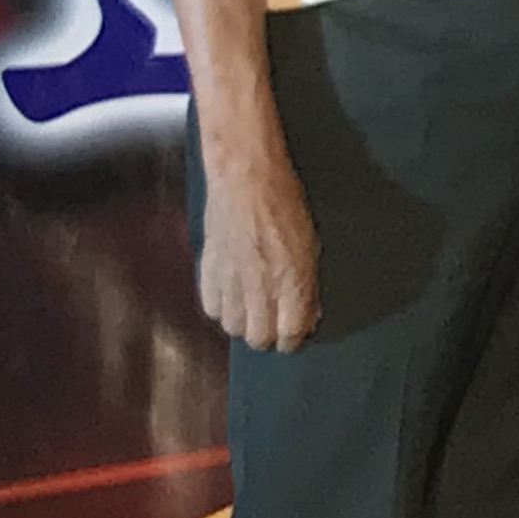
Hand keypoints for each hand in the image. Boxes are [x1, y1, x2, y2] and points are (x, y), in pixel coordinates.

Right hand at [196, 148, 319, 351]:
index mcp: (293, 280)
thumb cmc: (286, 202)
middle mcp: (260, 288)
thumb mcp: (310, 242)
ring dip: (244, 321)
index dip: (294, 337)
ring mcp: (231, 283)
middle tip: (274, 319)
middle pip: (259, 338)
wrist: (246, 178)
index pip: (291, 334)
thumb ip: (306, 283)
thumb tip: (308, 313)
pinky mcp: (208, 274)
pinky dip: (222, 306)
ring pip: (233, 328)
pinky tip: (233, 292)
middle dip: (269, 334)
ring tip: (253, 304)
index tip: (296, 332)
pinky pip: (212, 309)